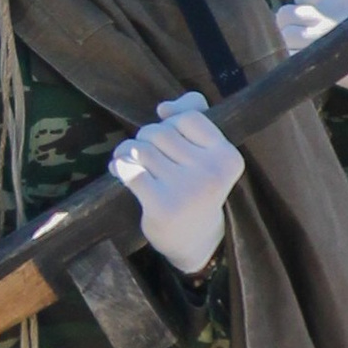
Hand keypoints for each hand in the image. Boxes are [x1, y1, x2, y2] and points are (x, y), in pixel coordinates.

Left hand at [108, 91, 244, 274]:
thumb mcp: (206, 153)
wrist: (194, 239)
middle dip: (147, 139)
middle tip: (149, 156)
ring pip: (142, 149)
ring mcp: (186, 190)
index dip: (171, 125)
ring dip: (128, 151)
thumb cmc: (197, 186)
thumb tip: (164, 108)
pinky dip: (119, 166)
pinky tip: (119, 171)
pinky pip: (130, 170)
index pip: (188, 118)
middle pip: (161, 132)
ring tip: (131, 161)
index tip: (169, 142)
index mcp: (228, 157)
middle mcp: (211, 173)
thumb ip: (194, 116)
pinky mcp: (162, 206)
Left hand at [274, 0, 347, 117]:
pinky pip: (292, 59)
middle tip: (302, 41)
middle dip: (288, 26)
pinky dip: (294, 64)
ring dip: (289, 44)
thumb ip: (345, 11)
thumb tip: (323, 18)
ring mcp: (323, 38)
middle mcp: (327, 14)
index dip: (301, 7)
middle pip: (284, 14)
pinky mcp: (325, 63)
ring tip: (306, 56)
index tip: (309, 20)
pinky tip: (311, 69)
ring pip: (284, 35)